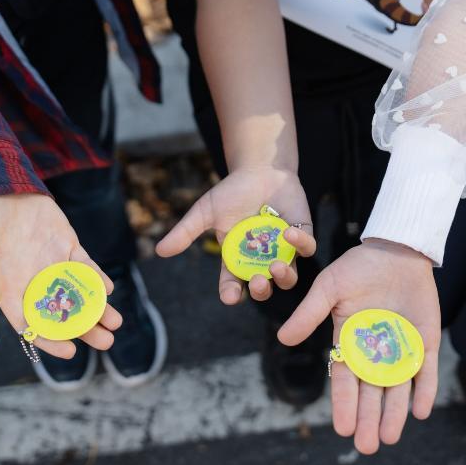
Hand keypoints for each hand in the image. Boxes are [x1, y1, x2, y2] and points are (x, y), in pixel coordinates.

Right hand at [0, 193, 121, 358]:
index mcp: (8, 289)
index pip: (31, 325)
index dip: (49, 341)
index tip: (69, 351)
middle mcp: (33, 282)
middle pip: (62, 316)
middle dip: (83, 331)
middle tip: (106, 342)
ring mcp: (52, 265)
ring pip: (78, 296)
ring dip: (97, 310)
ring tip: (116, 323)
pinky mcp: (67, 247)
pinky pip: (85, 268)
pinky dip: (97, 279)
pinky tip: (108, 289)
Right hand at [156, 166, 315, 304]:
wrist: (260, 169)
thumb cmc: (231, 192)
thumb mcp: (205, 211)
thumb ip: (185, 231)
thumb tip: (160, 251)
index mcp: (237, 258)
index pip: (233, 284)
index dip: (231, 293)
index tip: (230, 295)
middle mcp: (261, 259)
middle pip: (262, 286)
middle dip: (260, 289)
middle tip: (257, 281)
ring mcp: (283, 250)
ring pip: (288, 276)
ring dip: (283, 277)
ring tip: (276, 267)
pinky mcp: (302, 235)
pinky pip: (306, 248)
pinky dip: (300, 244)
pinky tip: (289, 232)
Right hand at [278, 240, 440, 452]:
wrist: (396, 250)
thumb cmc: (358, 266)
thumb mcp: (329, 287)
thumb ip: (309, 314)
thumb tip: (282, 338)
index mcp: (349, 340)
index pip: (345, 379)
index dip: (343, 403)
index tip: (341, 428)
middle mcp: (374, 350)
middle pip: (370, 391)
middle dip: (368, 418)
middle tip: (366, 445)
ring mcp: (401, 347)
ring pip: (397, 388)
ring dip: (394, 413)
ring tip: (388, 437)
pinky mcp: (425, 341)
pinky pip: (426, 370)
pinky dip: (424, 390)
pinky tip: (420, 410)